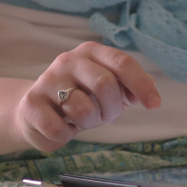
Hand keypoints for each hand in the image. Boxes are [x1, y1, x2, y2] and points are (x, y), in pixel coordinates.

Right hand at [14, 41, 160, 151]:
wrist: (34, 111)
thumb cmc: (78, 98)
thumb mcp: (106, 88)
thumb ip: (128, 85)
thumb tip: (149, 91)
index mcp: (91, 51)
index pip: (122, 62)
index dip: (141, 85)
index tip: (154, 105)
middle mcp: (68, 60)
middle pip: (104, 83)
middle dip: (111, 108)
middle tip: (106, 116)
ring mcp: (48, 80)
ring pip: (83, 108)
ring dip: (89, 122)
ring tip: (81, 120)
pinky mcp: (32, 103)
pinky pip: (59, 128)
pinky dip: (66, 135)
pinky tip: (61, 126)